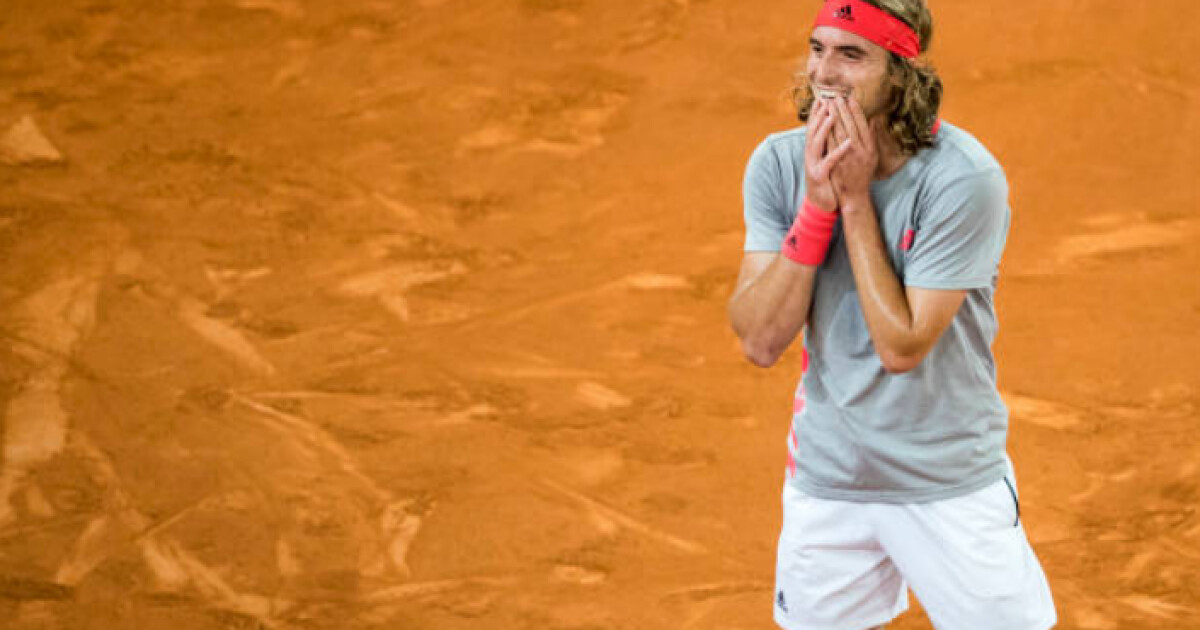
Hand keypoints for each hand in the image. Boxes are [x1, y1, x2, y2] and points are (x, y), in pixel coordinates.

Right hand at [804, 98, 851, 211]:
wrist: (820, 204)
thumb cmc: (826, 180)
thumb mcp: (826, 159)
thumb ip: (828, 145)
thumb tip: (834, 129)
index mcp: (812, 150)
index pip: (813, 128)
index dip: (816, 113)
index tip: (822, 98)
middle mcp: (810, 155)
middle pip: (812, 131)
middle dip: (819, 115)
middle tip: (826, 99)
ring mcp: (813, 165)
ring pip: (817, 143)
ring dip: (825, 128)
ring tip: (832, 115)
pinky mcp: (819, 175)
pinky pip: (829, 161)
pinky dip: (839, 152)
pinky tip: (848, 143)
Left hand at [828, 96, 880, 210]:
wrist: (855, 194)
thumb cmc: (864, 172)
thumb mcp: (873, 155)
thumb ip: (873, 136)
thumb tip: (874, 118)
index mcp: (869, 147)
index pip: (862, 124)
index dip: (856, 110)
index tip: (850, 98)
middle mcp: (860, 150)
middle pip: (850, 126)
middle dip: (843, 110)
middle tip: (836, 96)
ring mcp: (848, 157)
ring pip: (839, 133)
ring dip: (833, 117)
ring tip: (828, 104)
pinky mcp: (837, 162)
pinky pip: (830, 145)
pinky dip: (826, 132)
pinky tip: (821, 122)